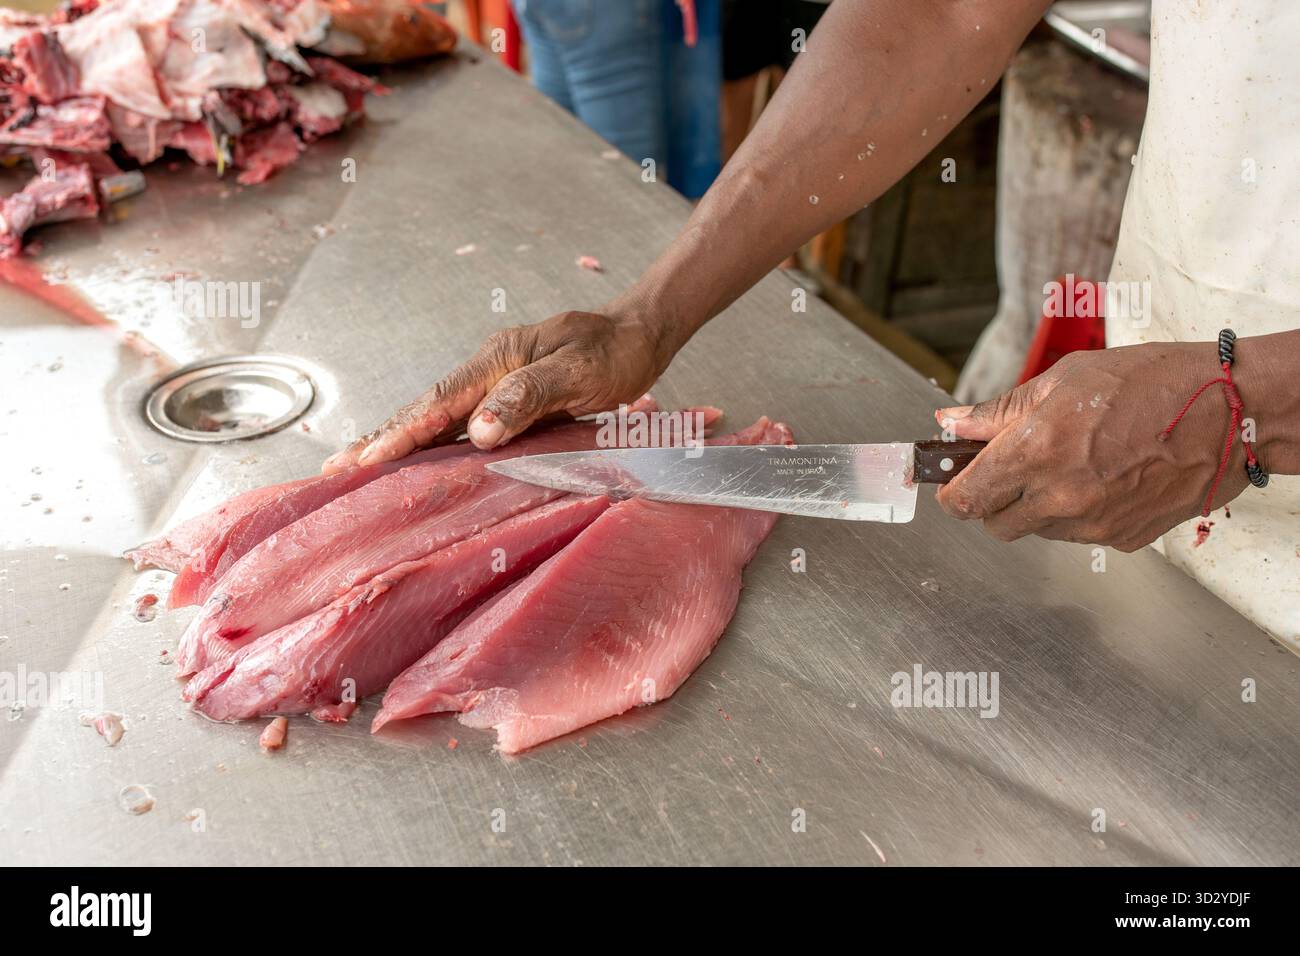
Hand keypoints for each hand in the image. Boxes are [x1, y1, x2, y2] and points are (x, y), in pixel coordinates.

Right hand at [323, 308, 668, 471]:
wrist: (639, 336)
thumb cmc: (614, 353)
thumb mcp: (576, 372)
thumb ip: (528, 396)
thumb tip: (478, 430)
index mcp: (497, 360)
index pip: (439, 403)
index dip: (402, 434)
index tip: (366, 461)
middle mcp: (488, 370)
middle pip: (424, 409)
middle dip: (380, 439)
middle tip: (335, 470)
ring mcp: (495, 383)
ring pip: (437, 417)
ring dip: (398, 442)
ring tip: (358, 469)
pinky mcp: (508, 398)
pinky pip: (459, 423)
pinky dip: (430, 442)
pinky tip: (416, 461)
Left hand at [933, 342, 1250, 551]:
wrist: (1229, 412)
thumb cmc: (1151, 383)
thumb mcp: (1062, 381)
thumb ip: (999, 411)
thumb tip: (952, 422)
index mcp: (1036, 451)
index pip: (966, 499)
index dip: (952, 494)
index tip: (953, 485)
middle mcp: (1060, 496)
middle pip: (995, 525)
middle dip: (994, 502)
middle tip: (1012, 471)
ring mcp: (1093, 523)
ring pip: (1037, 532)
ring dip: (1037, 508)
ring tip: (1071, 464)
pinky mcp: (1122, 538)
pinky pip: (1078, 536)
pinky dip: (1077, 515)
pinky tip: (1101, 479)